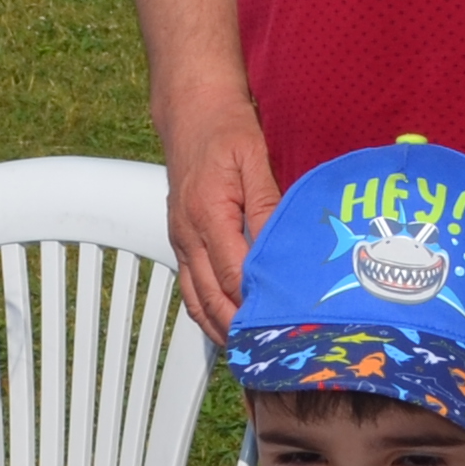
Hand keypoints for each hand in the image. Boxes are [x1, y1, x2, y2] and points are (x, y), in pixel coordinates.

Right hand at [163, 102, 278, 338]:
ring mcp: (180, 239)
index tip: (283, 328)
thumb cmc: (227, 129)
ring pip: (196, 299)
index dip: (256, 306)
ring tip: (250, 355)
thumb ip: (267, 204)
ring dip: (221, 329)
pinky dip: (206, 313)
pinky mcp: (180, 240)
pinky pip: (189, 287)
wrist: (191, 110)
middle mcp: (188, 234)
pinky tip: (227, 329)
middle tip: (271, 356)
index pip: (232, 275)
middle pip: (212, 297)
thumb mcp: (255, 157)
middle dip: (240, 330)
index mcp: (208, 214)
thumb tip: (281, 248)